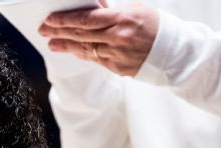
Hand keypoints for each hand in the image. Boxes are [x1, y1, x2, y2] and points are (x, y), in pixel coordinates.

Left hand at [38, 2, 159, 76]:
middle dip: (59, 31)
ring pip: (85, 49)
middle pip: (81, 34)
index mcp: (122, 18)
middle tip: (44, 30)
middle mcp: (118, 37)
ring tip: (52, 42)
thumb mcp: (135, 9)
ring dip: (66, 45)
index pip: (86, 19)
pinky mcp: (119, 68)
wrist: (176, 52)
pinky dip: (82, 54)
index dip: (65, 19)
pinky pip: (95, 60)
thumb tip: (91, 7)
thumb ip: (111, 10)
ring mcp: (118, 54)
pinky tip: (72, 50)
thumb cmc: (155, 25)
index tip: (50, 19)